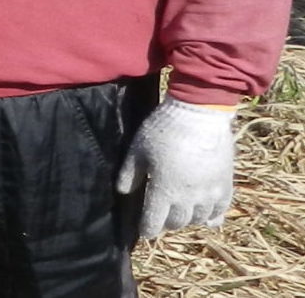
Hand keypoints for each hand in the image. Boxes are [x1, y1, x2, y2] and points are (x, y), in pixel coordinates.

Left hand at [116, 97, 236, 237]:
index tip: (143, 231)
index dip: (147, 228)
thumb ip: (130, 173)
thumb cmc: (164, 130)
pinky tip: (208, 219)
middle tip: (160, 218)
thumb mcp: (138, 149)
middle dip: (167, 223)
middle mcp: (188, 198)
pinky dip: (213, 217)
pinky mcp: (226, 185)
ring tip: (180, 214)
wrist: (199, 116)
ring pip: (198, 219)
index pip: (154, 220)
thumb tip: (122, 191)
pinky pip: (221, 210)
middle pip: (177, 222)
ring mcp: (209, 193)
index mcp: (164, 190)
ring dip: (187, 220)